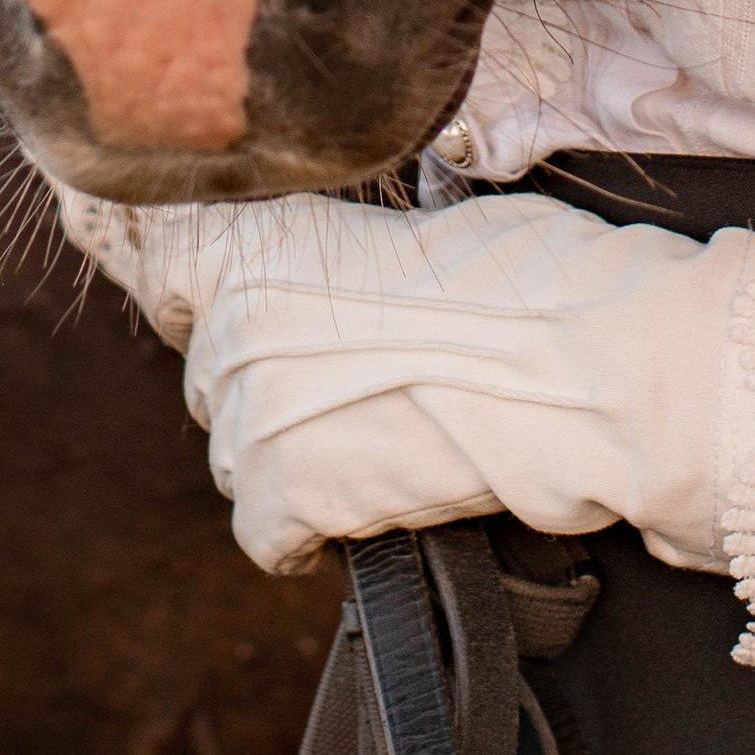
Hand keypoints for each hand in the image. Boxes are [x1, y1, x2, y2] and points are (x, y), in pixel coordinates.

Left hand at [59, 184, 754, 576]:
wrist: (599, 367)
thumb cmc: (546, 281)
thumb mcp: (428, 222)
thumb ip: (337, 251)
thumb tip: (329, 281)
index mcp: (272, 223)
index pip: (155, 246)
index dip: (158, 266)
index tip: (162, 276)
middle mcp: (240, 307)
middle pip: (209, 369)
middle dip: (269, 383)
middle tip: (361, 383)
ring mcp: (255, 403)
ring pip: (236, 451)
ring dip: (296, 456)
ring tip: (387, 437)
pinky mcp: (288, 492)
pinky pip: (264, 530)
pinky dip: (311, 532)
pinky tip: (369, 505)